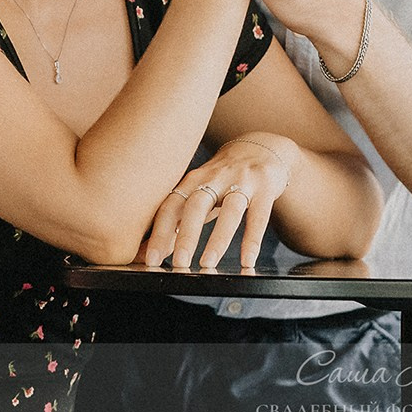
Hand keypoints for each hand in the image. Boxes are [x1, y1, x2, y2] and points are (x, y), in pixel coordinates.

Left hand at [140, 134, 296, 267]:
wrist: (261, 147)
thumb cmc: (223, 179)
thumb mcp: (198, 194)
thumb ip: (176, 222)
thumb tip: (146, 255)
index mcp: (193, 180)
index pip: (171, 206)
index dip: (160, 232)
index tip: (152, 259)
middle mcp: (215, 178)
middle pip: (196, 205)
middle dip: (186, 235)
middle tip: (179, 263)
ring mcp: (242, 181)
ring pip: (230, 211)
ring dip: (218, 239)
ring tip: (208, 263)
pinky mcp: (265, 188)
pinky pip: (259, 216)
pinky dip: (252, 240)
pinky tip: (248, 260)